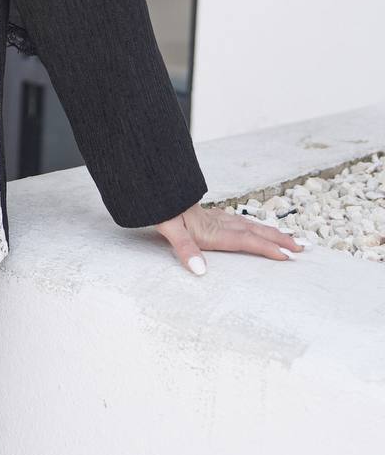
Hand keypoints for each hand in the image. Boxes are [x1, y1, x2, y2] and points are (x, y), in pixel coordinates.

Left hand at [154, 203, 306, 275]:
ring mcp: (214, 217)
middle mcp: (217, 222)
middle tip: (302, 247)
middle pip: (254, 231)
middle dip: (278, 240)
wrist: (152, 184)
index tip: (288, 256)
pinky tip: (253, 227)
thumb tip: (200, 271)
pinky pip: (237, 220)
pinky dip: (252, 225)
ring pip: (248, 224)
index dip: (266, 247)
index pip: (246, 240)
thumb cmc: (160, 207)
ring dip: (269, 231)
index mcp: (211, 230)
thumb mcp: (169, 228)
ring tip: (288, 237)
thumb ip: (185, 249)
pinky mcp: (207, 214)